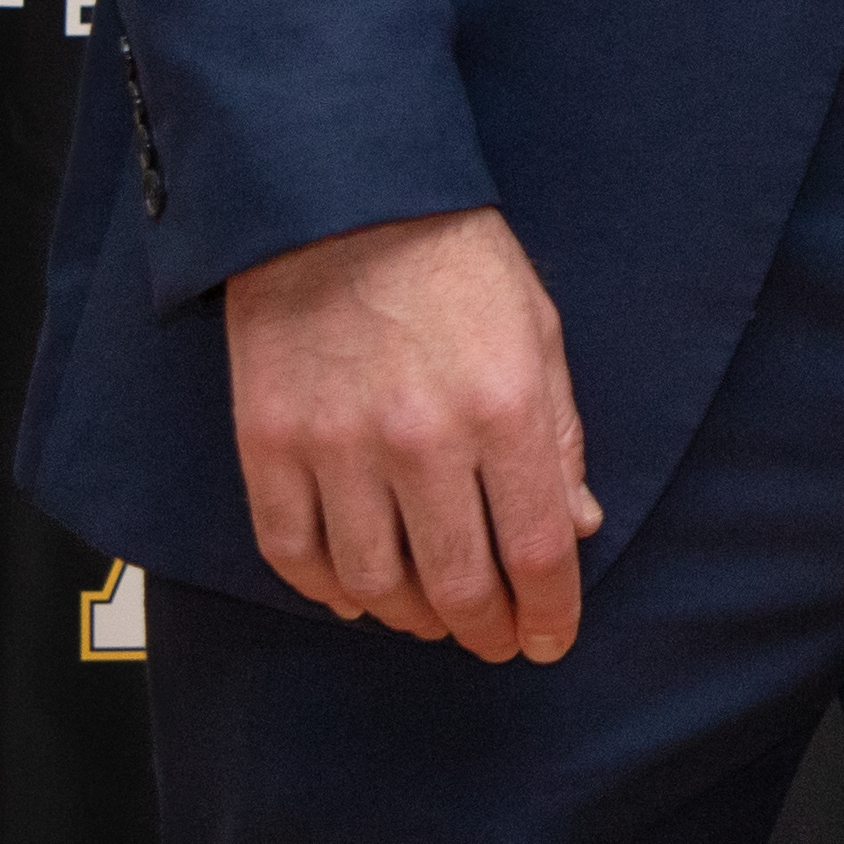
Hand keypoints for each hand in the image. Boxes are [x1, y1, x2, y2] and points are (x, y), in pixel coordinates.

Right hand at [223, 206, 601, 662]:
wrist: (340, 201)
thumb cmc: (455, 262)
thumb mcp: (538, 333)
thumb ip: (559, 436)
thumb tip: (576, 525)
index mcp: (504, 409)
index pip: (536, 550)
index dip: (549, 612)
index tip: (550, 640)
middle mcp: (422, 439)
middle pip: (457, 583)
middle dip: (485, 629)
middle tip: (495, 642)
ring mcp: (337, 446)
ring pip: (373, 582)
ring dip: (410, 617)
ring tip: (433, 618)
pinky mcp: (268, 444)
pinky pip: (292, 551)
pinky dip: (326, 590)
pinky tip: (356, 595)